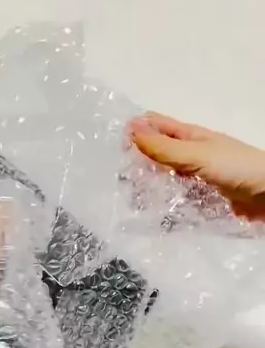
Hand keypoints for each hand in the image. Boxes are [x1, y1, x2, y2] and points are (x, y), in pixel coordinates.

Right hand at [129, 113, 264, 219]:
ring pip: (162, 185)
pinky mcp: (200, 206)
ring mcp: (195, 182)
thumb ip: (164, 146)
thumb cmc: (236, 167)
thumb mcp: (196, 154)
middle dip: (134, 167)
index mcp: (189, 137)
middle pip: (154, 158)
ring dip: (145, 193)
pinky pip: (175, 208)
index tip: (112, 149)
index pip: (155, 127)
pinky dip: (161, 213)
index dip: (133, 132)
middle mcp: (190, 157)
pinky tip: (146, 221)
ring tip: (127, 204)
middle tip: (116, 182)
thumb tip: (130, 127)